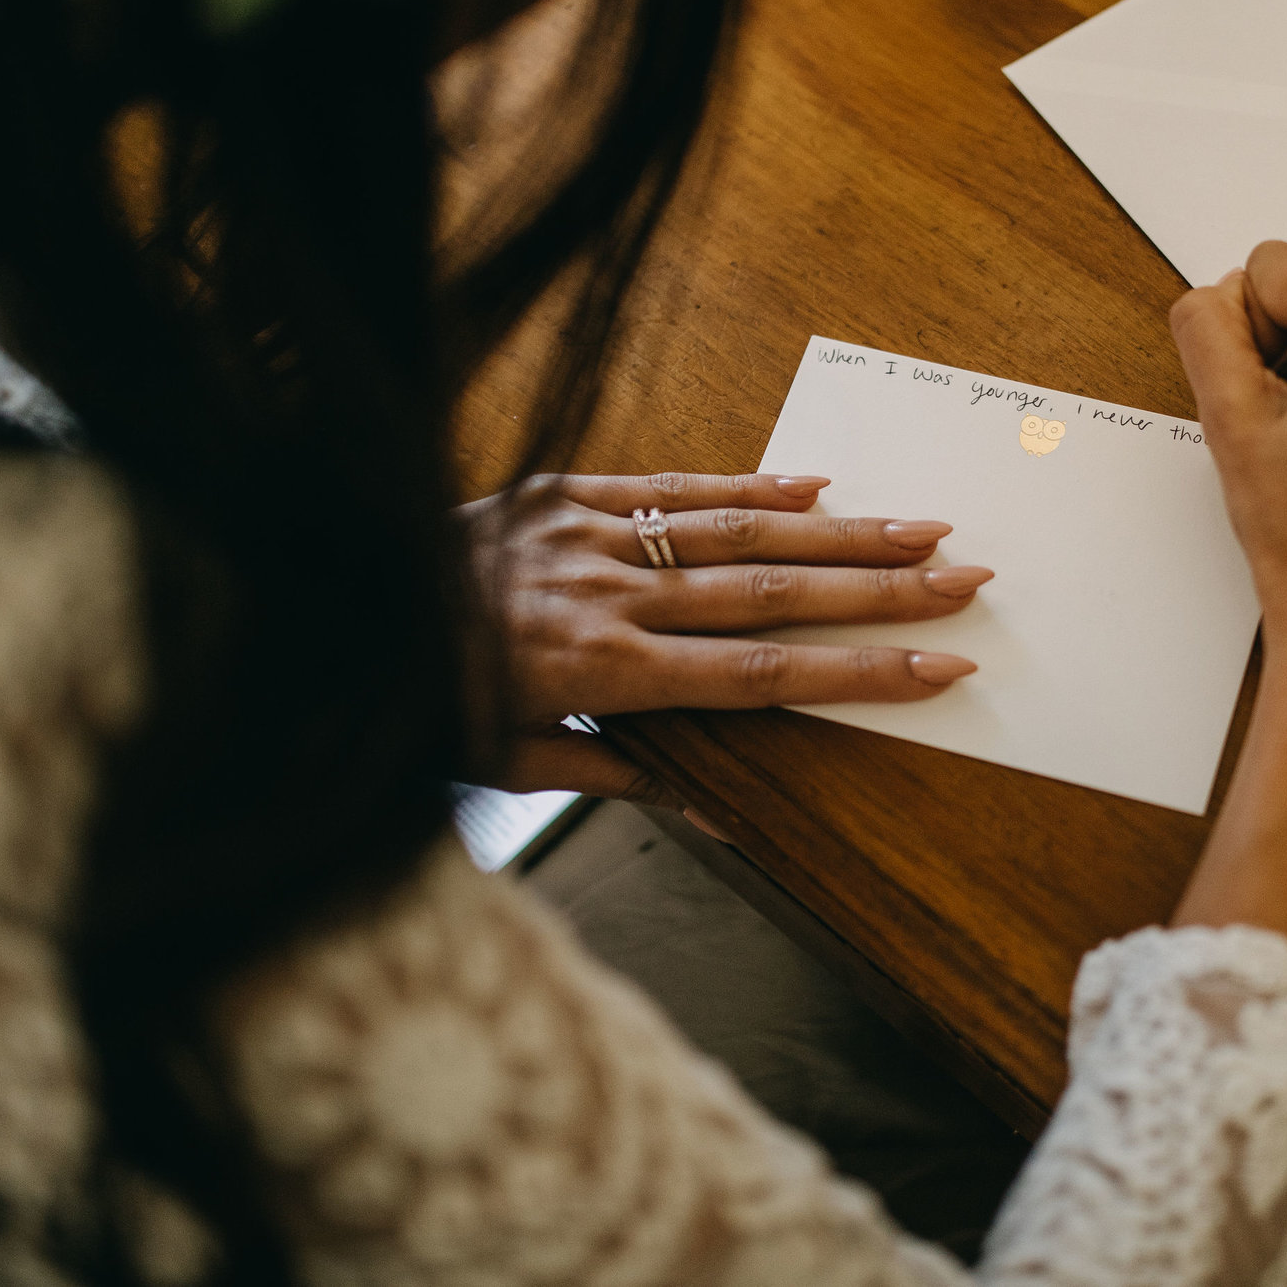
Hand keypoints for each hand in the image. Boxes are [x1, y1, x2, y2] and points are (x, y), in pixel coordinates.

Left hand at [458, 472, 987, 801]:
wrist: (320, 601)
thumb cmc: (407, 700)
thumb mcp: (495, 762)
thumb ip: (601, 770)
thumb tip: (702, 803)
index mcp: (601, 673)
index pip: (761, 675)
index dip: (857, 673)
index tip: (937, 666)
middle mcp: (609, 597)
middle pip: (772, 591)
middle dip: (880, 589)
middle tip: (966, 577)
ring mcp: (587, 535)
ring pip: (736, 529)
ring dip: (838, 529)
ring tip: (919, 526)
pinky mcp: (560, 491)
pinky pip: (669, 487)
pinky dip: (746, 483)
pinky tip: (813, 483)